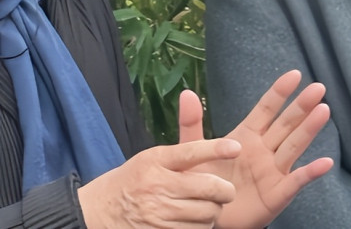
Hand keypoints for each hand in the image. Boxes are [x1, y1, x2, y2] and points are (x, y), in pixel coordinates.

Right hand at [77, 138, 240, 227]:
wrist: (97, 214)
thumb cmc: (131, 182)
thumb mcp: (150, 159)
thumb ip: (180, 156)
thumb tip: (218, 149)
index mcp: (155, 162)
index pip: (191, 153)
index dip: (216, 149)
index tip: (236, 147)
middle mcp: (157, 187)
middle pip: (208, 188)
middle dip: (224, 191)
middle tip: (225, 192)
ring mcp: (158, 215)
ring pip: (206, 215)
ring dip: (213, 212)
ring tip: (207, 208)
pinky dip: (201, 228)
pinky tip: (194, 222)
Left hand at [179, 70, 332, 228]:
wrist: (204, 217)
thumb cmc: (202, 182)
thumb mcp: (192, 152)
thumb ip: (191, 123)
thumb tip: (186, 93)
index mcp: (246, 136)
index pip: (266, 109)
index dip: (280, 92)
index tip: (295, 74)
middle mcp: (264, 150)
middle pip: (286, 124)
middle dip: (301, 106)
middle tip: (318, 88)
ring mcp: (273, 171)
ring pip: (294, 146)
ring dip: (309, 129)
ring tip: (324, 111)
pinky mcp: (277, 194)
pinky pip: (296, 181)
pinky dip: (311, 172)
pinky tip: (325, 162)